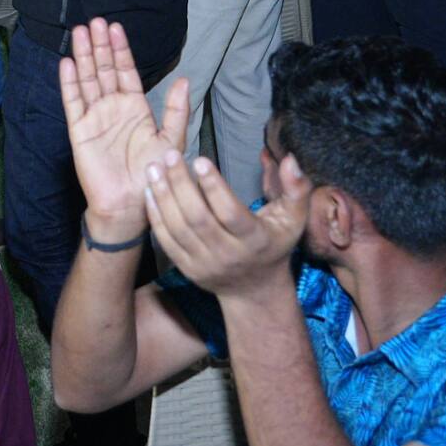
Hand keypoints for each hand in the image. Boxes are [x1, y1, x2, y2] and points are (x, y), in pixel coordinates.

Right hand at [61, 19, 189, 241]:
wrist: (129, 204)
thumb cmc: (153, 175)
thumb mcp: (172, 140)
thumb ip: (176, 110)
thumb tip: (185, 79)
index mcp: (136, 107)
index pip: (126, 72)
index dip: (120, 50)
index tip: (115, 28)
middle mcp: (113, 108)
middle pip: (104, 70)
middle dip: (100, 46)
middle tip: (96, 22)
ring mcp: (95, 117)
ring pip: (87, 80)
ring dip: (83, 57)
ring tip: (80, 32)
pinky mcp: (79, 130)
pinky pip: (72, 102)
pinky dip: (69, 83)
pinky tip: (67, 63)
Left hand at [145, 146, 310, 299]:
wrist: (255, 290)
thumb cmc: (275, 244)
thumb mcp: (293, 219)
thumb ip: (296, 188)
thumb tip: (289, 159)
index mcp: (254, 241)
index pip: (230, 213)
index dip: (214, 187)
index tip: (199, 159)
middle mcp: (227, 255)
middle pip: (198, 219)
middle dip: (180, 185)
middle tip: (170, 155)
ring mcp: (204, 264)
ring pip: (178, 229)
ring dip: (162, 197)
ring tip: (153, 168)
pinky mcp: (187, 269)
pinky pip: (166, 241)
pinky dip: (156, 216)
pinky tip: (149, 191)